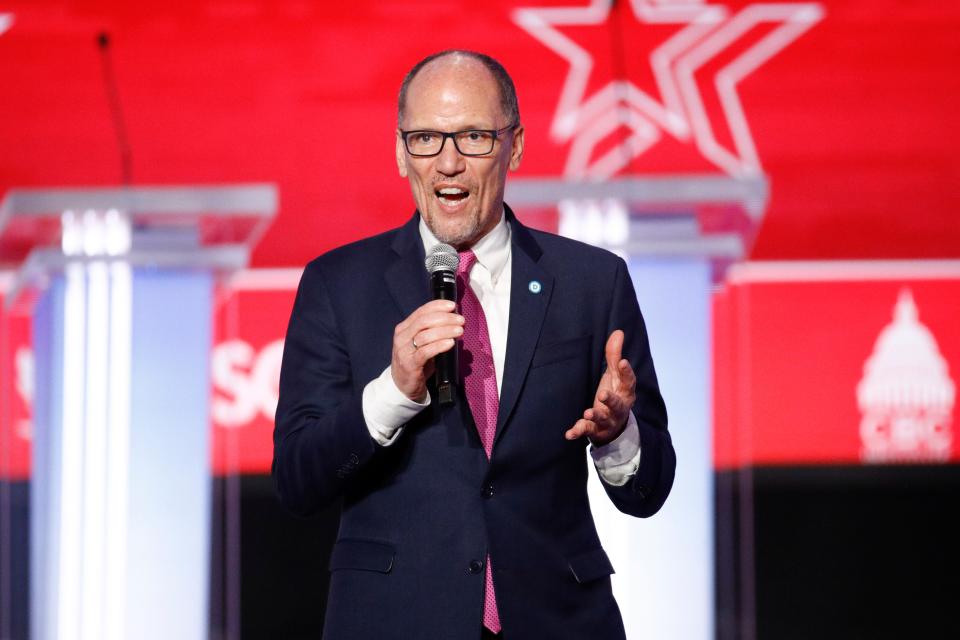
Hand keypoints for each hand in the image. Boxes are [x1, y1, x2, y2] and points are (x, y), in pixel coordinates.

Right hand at [391, 299, 463, 401]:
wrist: (403, 385)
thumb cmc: (416, 362)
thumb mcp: (421, 343)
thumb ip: (432, 331)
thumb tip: (454, 321)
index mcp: (404, 328)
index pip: (421, 311)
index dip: (437, 306)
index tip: (452, 306)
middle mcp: (402, 337)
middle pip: (424, 321)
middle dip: (445, 318)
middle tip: (460, 320)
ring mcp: (404, 351)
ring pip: (425, 335)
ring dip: (445, 331)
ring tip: (459, 331)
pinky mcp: (409, 364)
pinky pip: (425, 352)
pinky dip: (439, 345)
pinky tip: (450, 343)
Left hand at [564, 330, 636, 445]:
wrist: (613, 426)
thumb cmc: (614, 394)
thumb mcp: (614, 375)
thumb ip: (614, 355)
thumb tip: (619, 332)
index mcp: (625, 392)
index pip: (628, 382)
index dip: (626, 372)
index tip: (623, 362)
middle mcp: (619, 407)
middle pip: (617, 404)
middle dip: (611, 400)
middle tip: (602, 394)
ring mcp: (607, 420)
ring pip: (603, 419)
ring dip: (595, 416)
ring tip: (587, 413)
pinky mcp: (595, 430)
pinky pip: (587, 431)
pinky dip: (578, 432)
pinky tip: (569, 434)